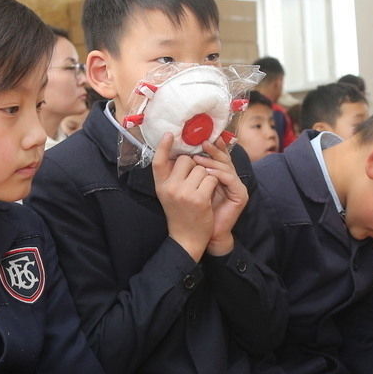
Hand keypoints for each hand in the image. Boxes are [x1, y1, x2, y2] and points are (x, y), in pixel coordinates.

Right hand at [152, 135, 217, 259]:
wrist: (187, 239)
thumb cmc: (180, 214)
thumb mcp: (169, 194)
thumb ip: (172, 176)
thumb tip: (181, 154)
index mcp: (160, 186)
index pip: (157, 161)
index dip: (163, 147)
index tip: (169, 134)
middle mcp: (169, 188)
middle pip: (186, 160)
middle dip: (195, 165)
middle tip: (196, 180)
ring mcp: (183, 193)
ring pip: (202, 168)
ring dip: (207, 176)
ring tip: (202, 191)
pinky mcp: (198, 199)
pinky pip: (212, 178)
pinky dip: (214, 185)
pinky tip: (209, 196)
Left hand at [192, 141, 248, 257]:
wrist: (200, 235)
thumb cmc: (193, 212)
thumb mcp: (187, 188)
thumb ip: (187, 172)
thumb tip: (177, 151)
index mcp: (219, 175)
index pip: (218, 156)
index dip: (213, 146)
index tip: (201, 137)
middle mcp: (230, 178)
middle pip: (224, 158)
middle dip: (213, 150)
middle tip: (202, 143)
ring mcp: (237, 186)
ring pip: (226, 166)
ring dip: (212, 162)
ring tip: (198, 160)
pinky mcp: (240, 195)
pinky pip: (230, 179)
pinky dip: (219, 174)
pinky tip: (208, 173)